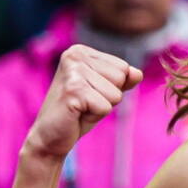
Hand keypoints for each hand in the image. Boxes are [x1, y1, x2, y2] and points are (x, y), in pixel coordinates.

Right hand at [26, 44, 142, 158]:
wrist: (50, 136)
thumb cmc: (78, 113)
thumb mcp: (104, 92)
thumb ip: (122, 80)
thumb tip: (137, 73)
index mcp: (81, 50)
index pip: (123, 68)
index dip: (111, 87)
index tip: (90, 94)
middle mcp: (74, 55)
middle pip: (121, 78)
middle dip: (108, 97)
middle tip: (85, 103)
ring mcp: (73, 71)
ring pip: (115, 94)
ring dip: (101, 107)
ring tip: (80, 108)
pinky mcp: (73, 90)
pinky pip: (106, 107)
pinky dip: (94, 116)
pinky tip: (76, 114)